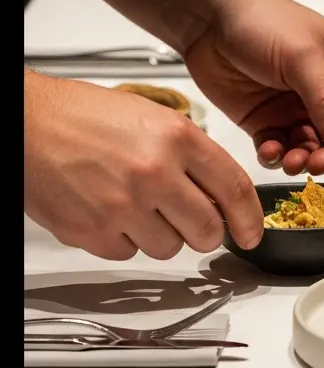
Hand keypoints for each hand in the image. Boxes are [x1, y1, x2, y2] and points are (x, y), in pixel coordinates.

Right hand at [24, 73, 263, 259]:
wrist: (27, 121)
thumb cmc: (85, 115)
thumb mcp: (156, 118)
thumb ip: (193, 154)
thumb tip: (221, 193)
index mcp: (177, 138)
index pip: (234, 189)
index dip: (251, 219)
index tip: (253, 233)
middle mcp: (154, 172)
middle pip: (208, 230)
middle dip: (208, 233)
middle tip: (197, 224)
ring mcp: (122, 206)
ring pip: (170, 248)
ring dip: (164, 235)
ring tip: (141, 206)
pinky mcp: (91, 231)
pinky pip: (128, 253)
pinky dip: (126, 240)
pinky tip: (113, 212)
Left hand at [184, 0, 323, 175]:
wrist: (208, 18)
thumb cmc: (260, 19)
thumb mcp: (301, 56)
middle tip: (315, 163)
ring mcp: (299, 107)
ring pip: (313, 148)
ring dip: (304, 159)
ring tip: (291, 160)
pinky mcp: (270, 120)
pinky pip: (281, 149)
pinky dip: (277, 156)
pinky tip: (270, 149)